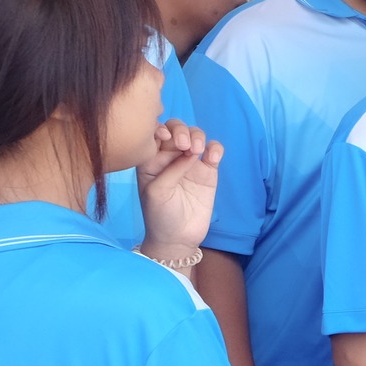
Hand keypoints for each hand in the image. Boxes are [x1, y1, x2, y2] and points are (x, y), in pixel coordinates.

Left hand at [138, 121, 221, 256]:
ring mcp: (190, 162)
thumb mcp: (157, 191)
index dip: (160, 128)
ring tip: (198, 151)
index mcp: (150, 159)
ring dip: (198, 137)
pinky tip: (213, 159)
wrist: (178, 238)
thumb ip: (171, 169)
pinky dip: (215, 149)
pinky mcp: (208, 170)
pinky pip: (214, 150)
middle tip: (184, 145)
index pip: (154, 133)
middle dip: (181, 130)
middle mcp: (169, 156)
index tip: (166, 137)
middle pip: (177, 129)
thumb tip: (191, 152)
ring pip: (196, 136)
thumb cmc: (159, 215)